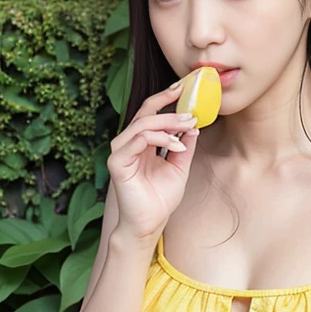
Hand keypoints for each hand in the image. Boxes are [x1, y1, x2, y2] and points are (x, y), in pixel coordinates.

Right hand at [107, 79, 201, 240]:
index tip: (185, 87)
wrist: (150, 223)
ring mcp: (120, 151)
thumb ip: (184, 146)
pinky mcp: (117, 162)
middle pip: (146, 112)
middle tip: (192, 111)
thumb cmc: (160, 199)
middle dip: (171, 107)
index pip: (150, 112)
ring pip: (143, 124)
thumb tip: (193, 125)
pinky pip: (139, 140)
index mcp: (140, 142)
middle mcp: (128, 143)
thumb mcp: (179, 167)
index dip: (166, 98)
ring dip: (169, 123)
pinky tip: (177, 146)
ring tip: (189, 127)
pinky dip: (161, 139)